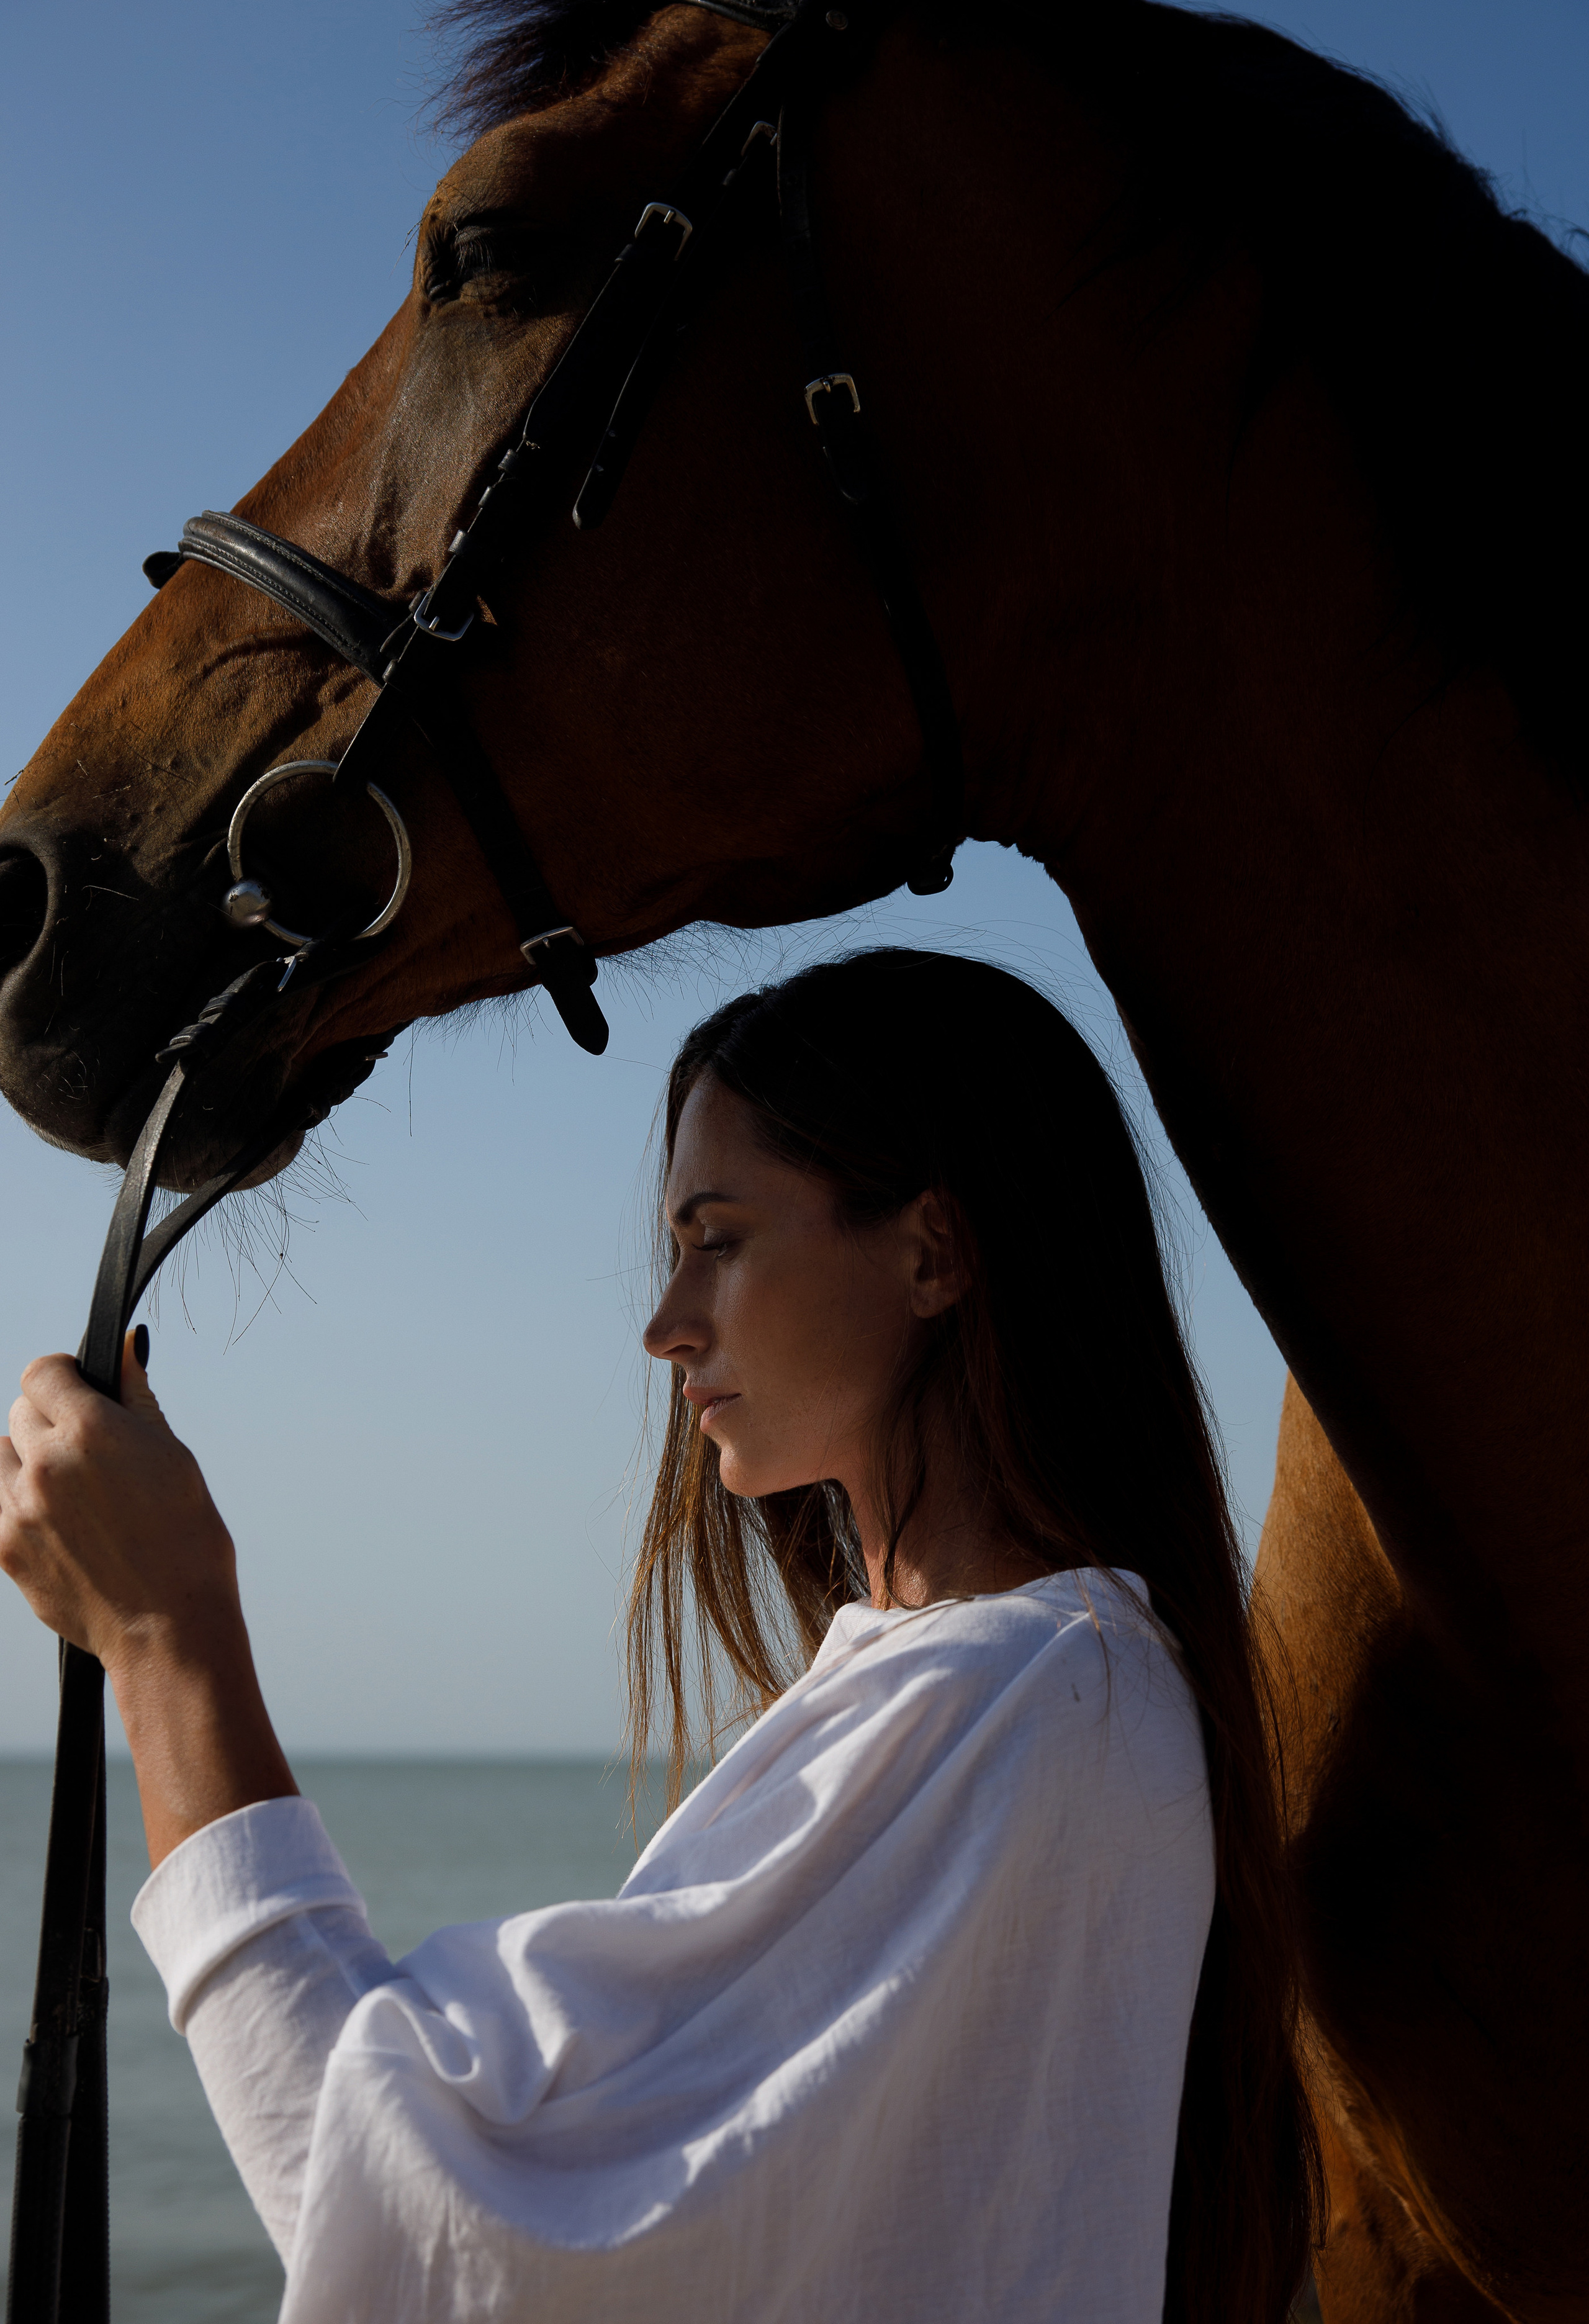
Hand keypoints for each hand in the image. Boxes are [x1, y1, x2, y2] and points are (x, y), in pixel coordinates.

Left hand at [0, 1332, 295, 1865]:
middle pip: (19, 1414)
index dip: (62, 1376)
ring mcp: (17, 1510)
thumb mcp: (173, 1457)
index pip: (41, 1372)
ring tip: (73, 1493)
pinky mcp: (5, 1550)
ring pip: (1, 1459)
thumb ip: (137, 1398)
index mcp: (90, 1430)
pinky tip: (65, 1528)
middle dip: (49, 1421)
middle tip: (89, 1451)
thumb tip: (126, 1347)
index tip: (78, 1390)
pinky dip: (22, 1507)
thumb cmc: (187, 1540)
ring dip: (28, 1462)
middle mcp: (43, 1464)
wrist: (169, 1628)